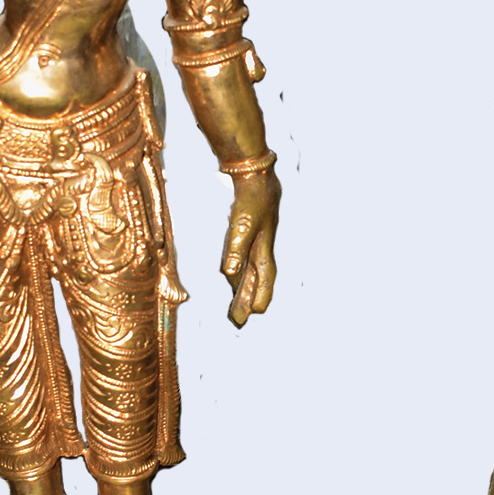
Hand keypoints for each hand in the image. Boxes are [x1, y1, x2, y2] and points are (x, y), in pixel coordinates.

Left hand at [220, 170, 279, 326]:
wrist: (257, 175)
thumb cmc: (252, 200)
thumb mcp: (242, 224)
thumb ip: (235, 248)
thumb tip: (229, 273)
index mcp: (264, 250)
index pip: (264, 281)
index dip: (259, 298)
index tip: (253, 315)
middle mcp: (262, 249)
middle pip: (257, 281)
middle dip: (249, 299)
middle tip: (239, 319)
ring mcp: (257, 241)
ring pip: (252, 271)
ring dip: (245, 288)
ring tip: (236, 304)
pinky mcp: (249, 233)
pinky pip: (246, 259)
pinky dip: (240, 271)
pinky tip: (233, 274)